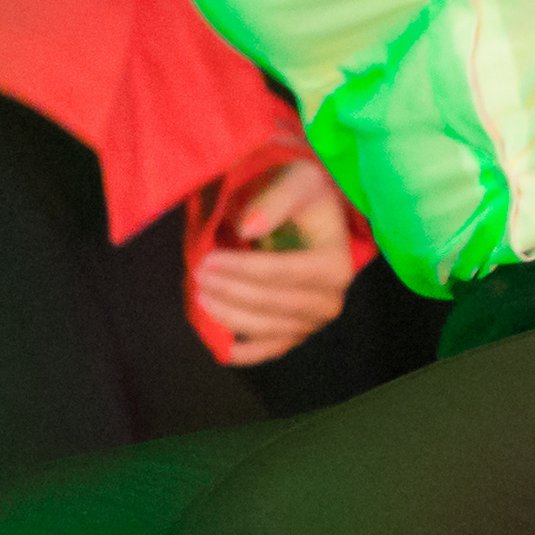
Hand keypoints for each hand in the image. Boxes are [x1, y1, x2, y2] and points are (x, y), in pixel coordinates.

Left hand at [192, 157, 357, 366]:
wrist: (318, 216)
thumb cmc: (307, 197)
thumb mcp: (297, 182)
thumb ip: (274, 202)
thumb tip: (248, 229)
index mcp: (335, 264)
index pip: (281, 273)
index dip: (241, 269)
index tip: (208, 259)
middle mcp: (331, 300)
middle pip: (272, 303)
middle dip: (230, 292)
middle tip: (198, 276)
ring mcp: (315, 321)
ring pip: (267, 329)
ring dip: (230, 317)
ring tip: (200, 296)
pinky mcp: (300, 332)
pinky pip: (271, 349)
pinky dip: (246, 352)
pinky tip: (222, 348)